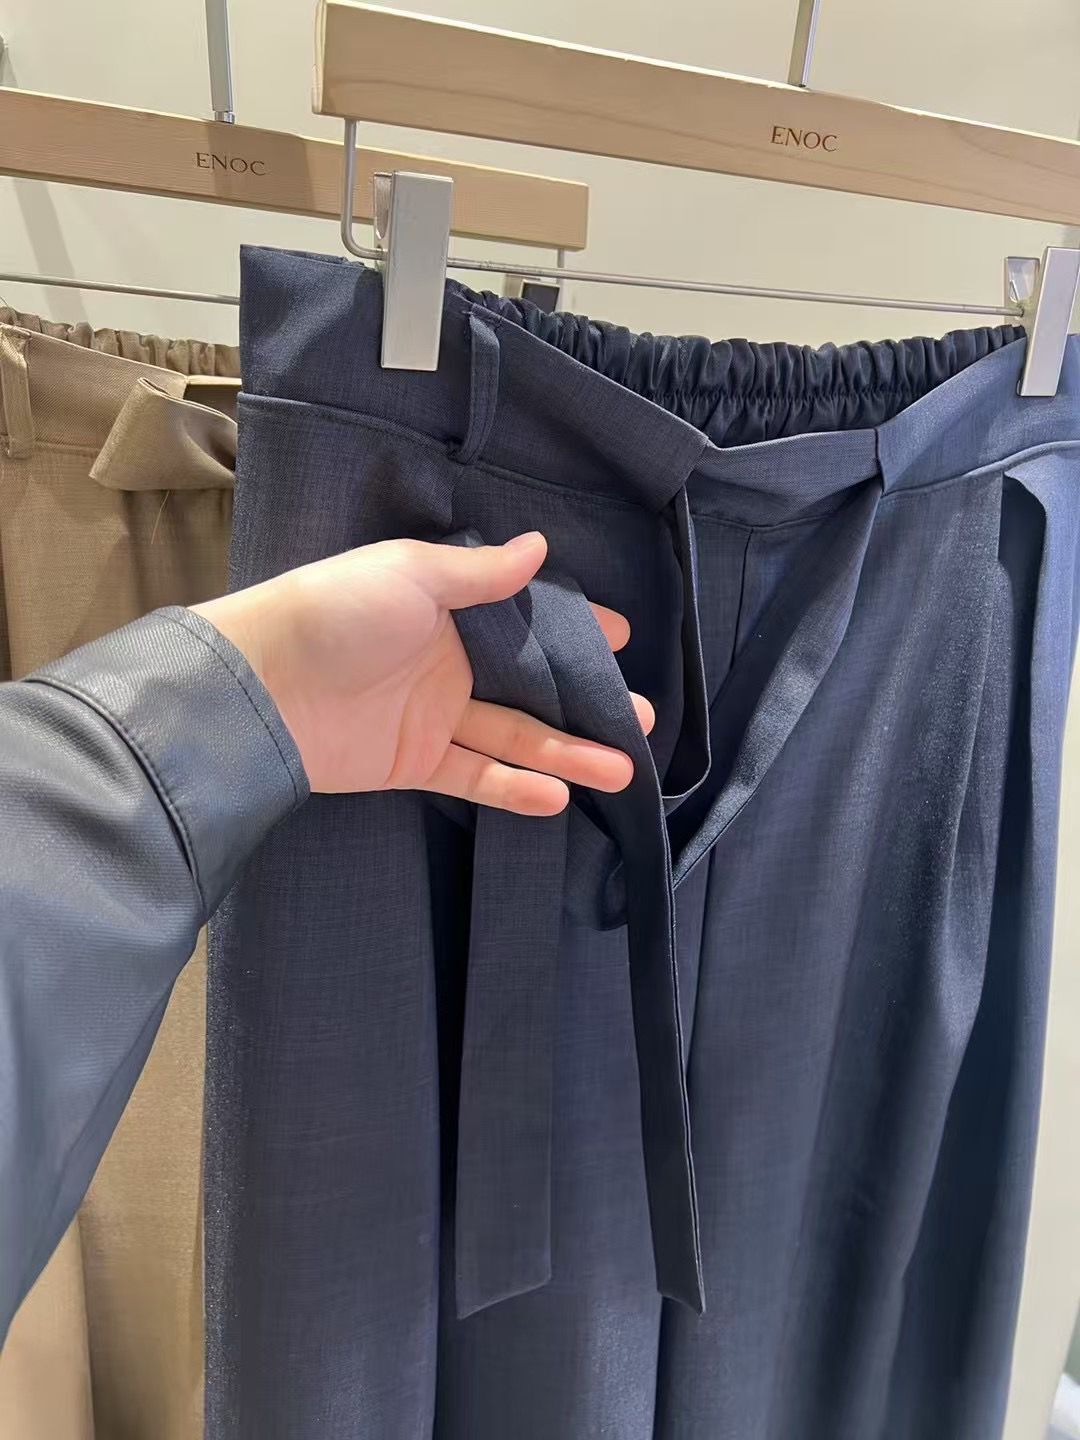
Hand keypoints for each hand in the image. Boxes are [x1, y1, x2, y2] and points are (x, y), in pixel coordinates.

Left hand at [193, 532, 651, 813]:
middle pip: (532, 686)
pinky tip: (560, 794)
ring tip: (624, 769)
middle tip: (642, 718)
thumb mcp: (410, 575)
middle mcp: (450, 663)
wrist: (261, 686)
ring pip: (517, 737)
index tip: (622, 639)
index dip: (574, 630)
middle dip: (588, 702)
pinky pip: (477, 776)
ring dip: (569, 752)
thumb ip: (480, 574)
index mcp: (449, 610)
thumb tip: (539, 547)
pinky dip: (516, 788)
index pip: (526, 619)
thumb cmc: (337, 613)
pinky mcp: (415, 763)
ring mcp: (435, 718)